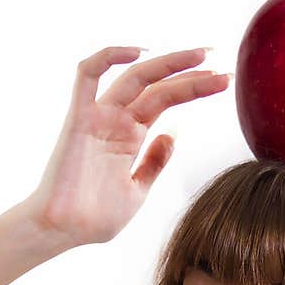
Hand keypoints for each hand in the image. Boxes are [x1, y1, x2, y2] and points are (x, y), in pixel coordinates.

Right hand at [26, 46, 230, 246]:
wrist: (63, 232)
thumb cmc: (93, 219)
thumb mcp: (136, 191)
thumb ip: (154, 163)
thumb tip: (172, 135)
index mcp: (130, 137)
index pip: (166, 100)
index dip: (194, 88)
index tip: (222, 81)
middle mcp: (116, 122)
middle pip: (157, 86)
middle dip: (190, 73)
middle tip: (220, 65)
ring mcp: (98, 118)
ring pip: (134, 77)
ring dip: (167, 64)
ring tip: (200, 56)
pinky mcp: (78, 119)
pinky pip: (87, 75)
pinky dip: (109, 57)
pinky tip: (139, 52)